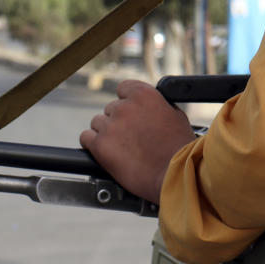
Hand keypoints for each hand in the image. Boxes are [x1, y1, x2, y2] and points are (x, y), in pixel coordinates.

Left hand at [79, 80, 195, 204]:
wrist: (173, 175)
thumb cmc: (178, 149)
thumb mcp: (174, 116)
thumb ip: (155, 106)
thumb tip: (145, 107)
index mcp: (143, 95)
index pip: (124, 88)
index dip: (126, 101)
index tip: (129, 111)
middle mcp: (124, 108)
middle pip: (110, 109)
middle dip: (118, 121)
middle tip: (129, 137)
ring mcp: (110, 126)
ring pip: (97, 123)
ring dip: (106, 133)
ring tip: (120, 147)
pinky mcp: (99, 145)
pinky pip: (86, 138)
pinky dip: (93, 144)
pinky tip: (104, 151)